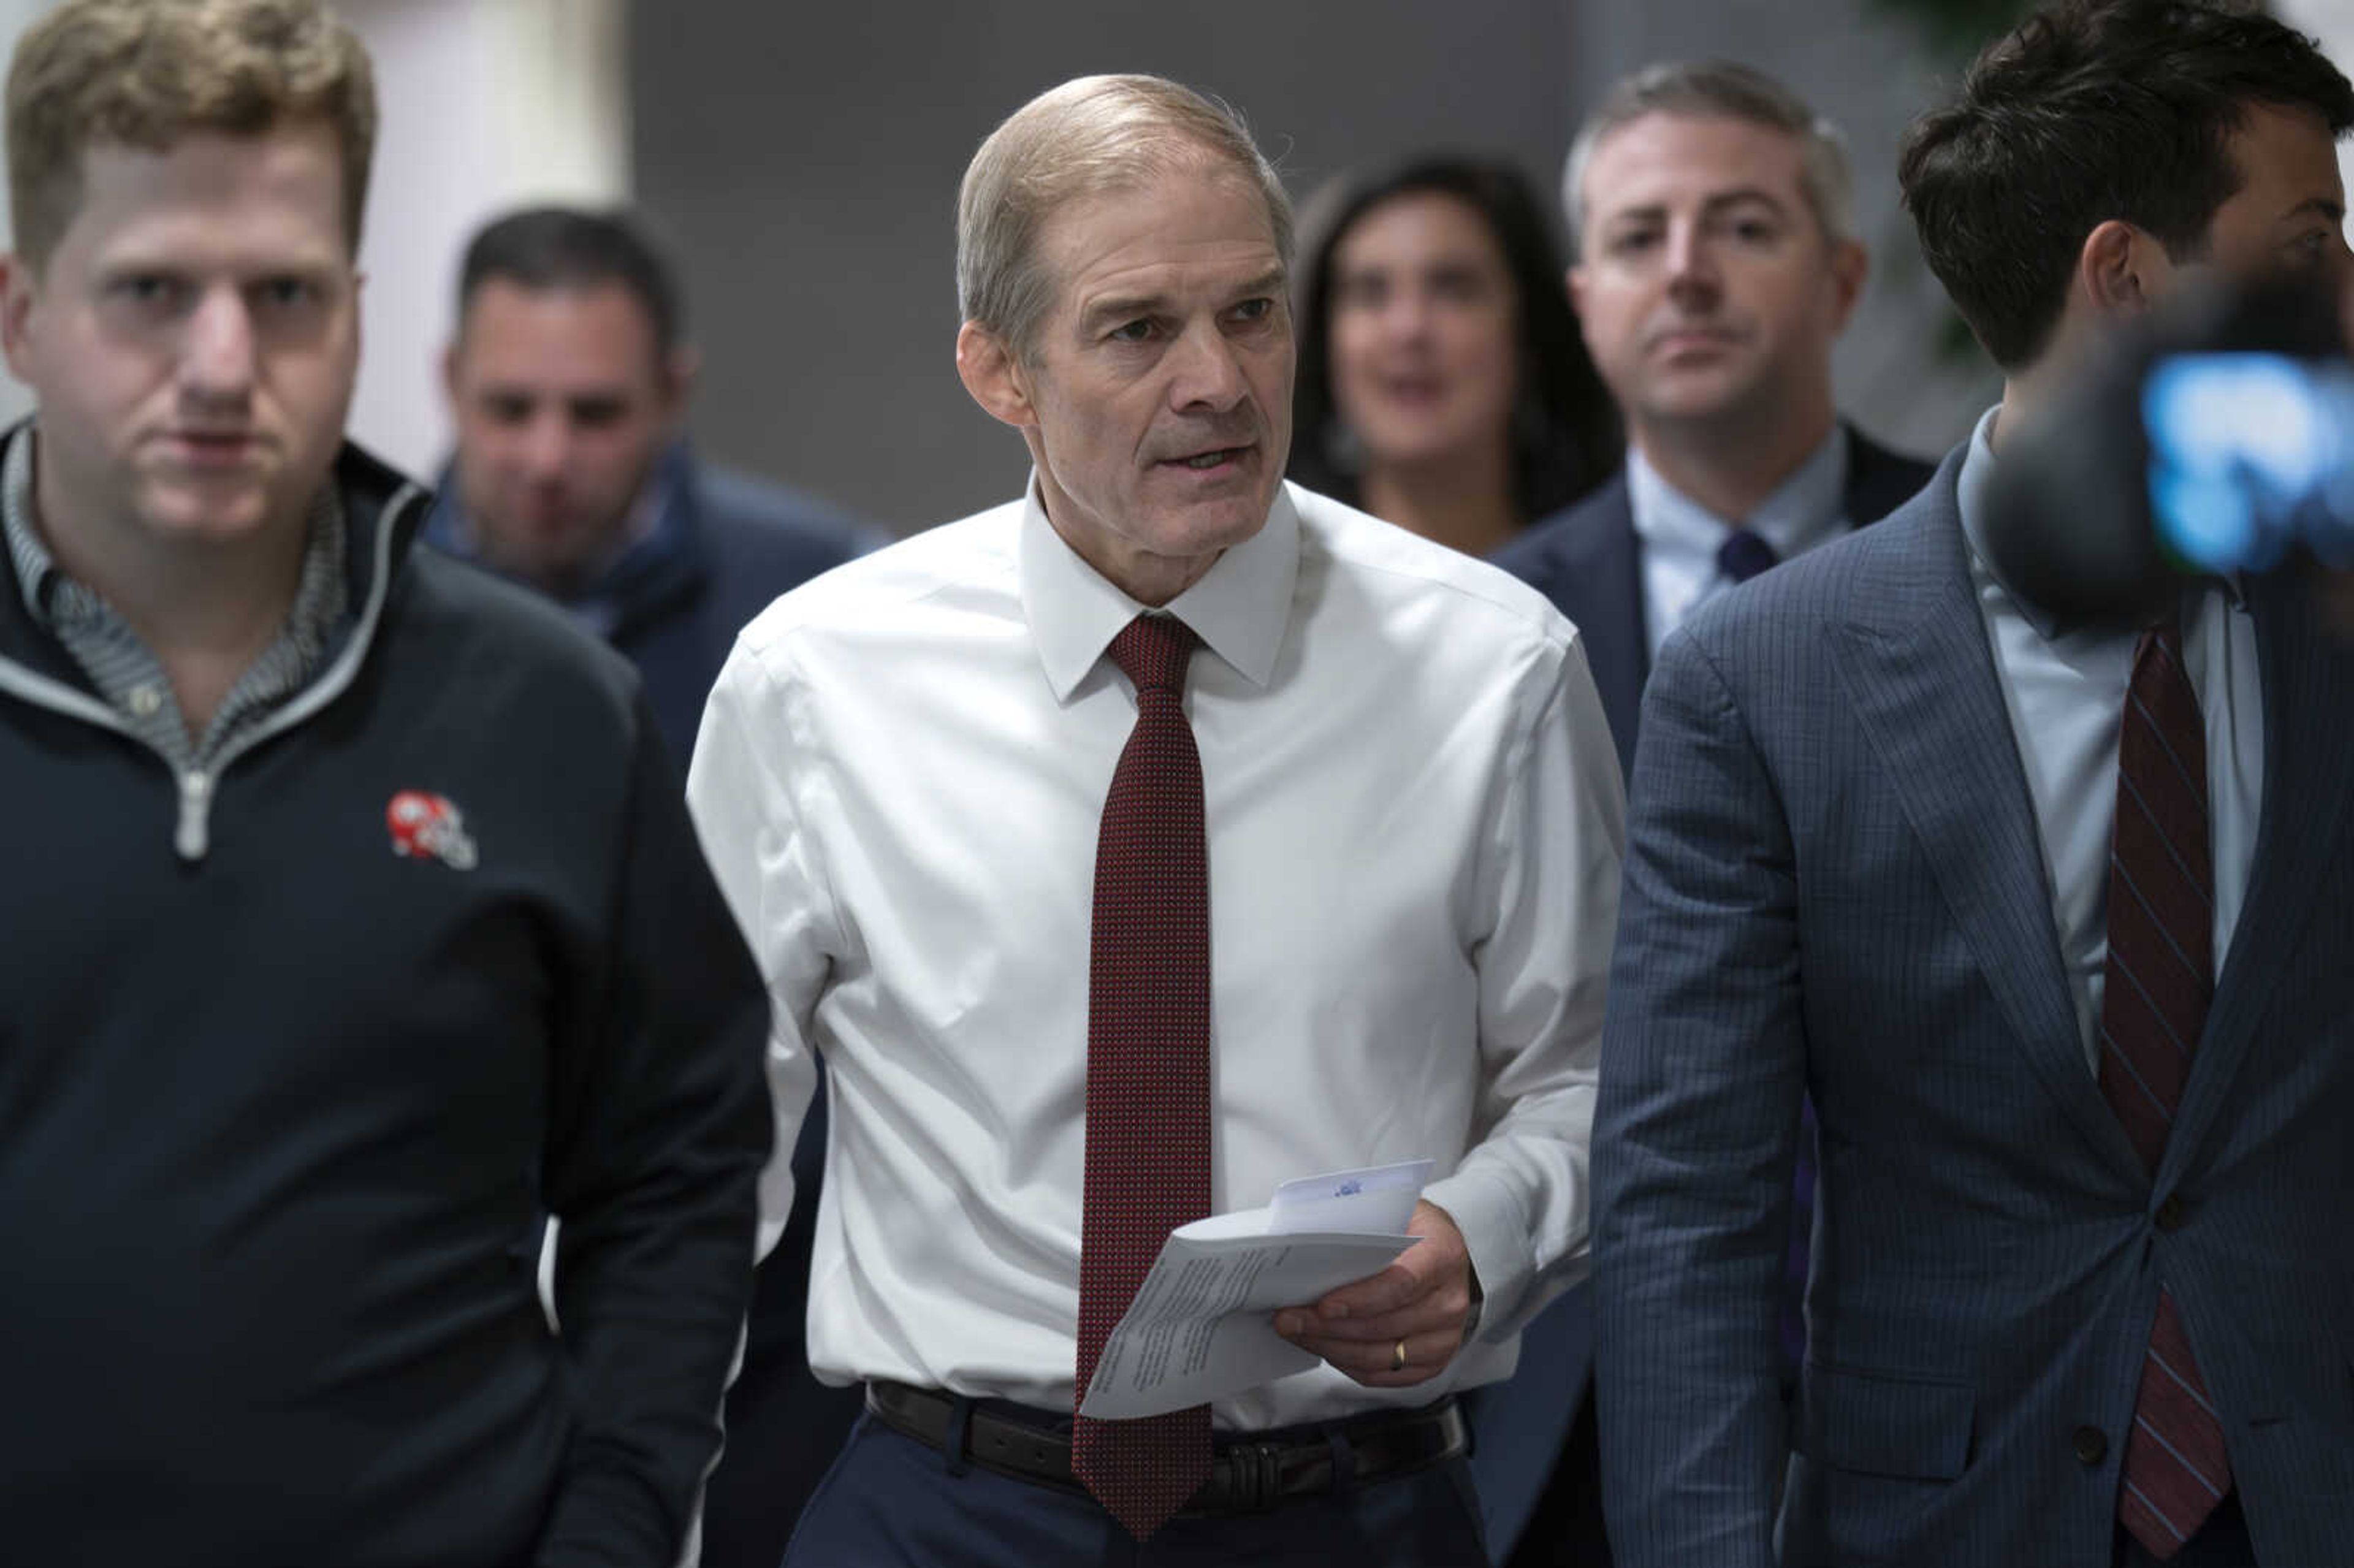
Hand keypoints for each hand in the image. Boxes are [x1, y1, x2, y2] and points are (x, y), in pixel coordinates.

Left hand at [1272, 1199, 1474, 1387]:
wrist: (1445, 1254)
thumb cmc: (1413, 1229)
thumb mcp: (1395, 1212)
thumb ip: (1361, 1227)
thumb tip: (1307, 1242)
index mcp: (1443, 1255)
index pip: (1402, 1283)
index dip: (1360, 1299)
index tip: (1323, 1306)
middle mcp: (1449, 1301)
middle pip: (1384, 1325)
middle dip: (1329, 1326)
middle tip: (1290, 1319)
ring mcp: (1444, 1337)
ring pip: (1379, 1356)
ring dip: (1331, 1347)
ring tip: (1297, 1333)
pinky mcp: (1432, 1362)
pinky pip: (1382, 1374)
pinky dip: (1346, 1363)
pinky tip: (1322, 1346)